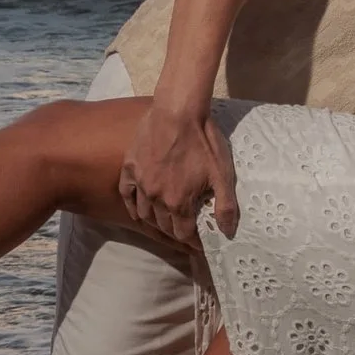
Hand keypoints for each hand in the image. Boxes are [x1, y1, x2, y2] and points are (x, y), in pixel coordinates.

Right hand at [120, 102, 238, 247]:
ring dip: (155, 222)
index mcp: (178, 202)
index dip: (192, 242)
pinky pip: (127, 194)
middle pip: (163, 226)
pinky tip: (137, 211)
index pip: (182, 233)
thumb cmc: (203, 141)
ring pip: (144, 213)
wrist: (177, 111)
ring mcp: (140, 183)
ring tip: (165, 223)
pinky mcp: (130, 167)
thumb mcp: (222, 173)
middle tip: (184, 233)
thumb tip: (228, 231)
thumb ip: (225, 205)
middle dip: (175, 232)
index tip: (198, 243)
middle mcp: (156, 198)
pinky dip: (132, 207)